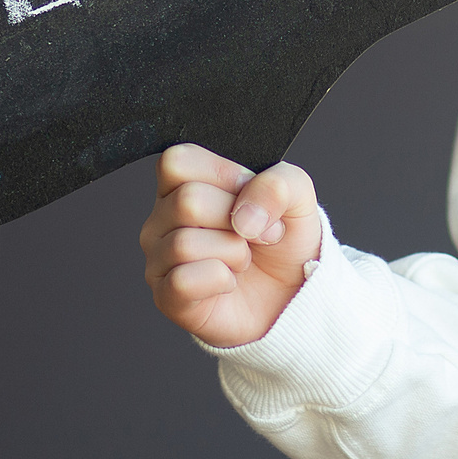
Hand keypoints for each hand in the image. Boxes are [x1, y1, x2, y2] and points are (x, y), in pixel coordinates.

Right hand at [139, 144, 322, 348]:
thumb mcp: (297, 198)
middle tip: (256, 234)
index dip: (224, 176)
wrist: (293, 293)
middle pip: (187, 201)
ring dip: (233, 253)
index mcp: (183, 184)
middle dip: (237, 219)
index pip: (177, 161)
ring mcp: (160, 258)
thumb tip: (244, 213)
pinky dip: (220, 280)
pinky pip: (183, 281)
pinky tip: (229, 282)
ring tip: (243, 259)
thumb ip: (280, 183)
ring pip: (185, 244)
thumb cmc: (283, 242)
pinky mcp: (167, 296)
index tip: (250, 194)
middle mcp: (163, 218)